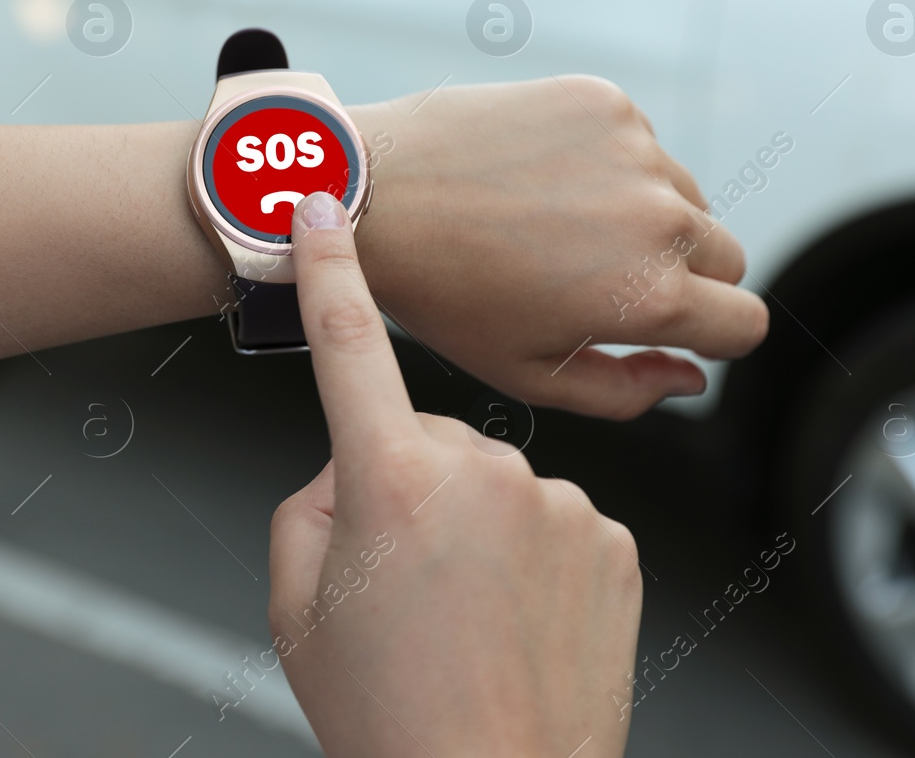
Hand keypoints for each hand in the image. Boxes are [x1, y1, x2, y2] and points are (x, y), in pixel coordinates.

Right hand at [270, 192, 642, 757]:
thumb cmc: (388, 710)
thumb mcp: (298, 603)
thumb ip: (315, 501)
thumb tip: (357, 461)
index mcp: (390, 479)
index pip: (348, 347)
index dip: (329, 271)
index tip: (324, 206)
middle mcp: (484, 472)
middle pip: (428, 440)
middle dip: (409, 486)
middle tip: (405, 582)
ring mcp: (562, 503)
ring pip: (496, 483)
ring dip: (477, 527)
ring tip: (467, 615)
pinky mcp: (616, 539)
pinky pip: (556, 519)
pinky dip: (534, 555)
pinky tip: (520, 618)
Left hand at [349, 75, 768, 418]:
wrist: (372, 193)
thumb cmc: (441, 294)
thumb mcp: (527, 372)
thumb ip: (626, 390)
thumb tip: (690, 376)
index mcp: (650, 296)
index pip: (746, 323)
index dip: (715, 337)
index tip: (674, 329)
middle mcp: (660, 217)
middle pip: (728, 257)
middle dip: (685, 276)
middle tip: (603, 281)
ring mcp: (636, 150)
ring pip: (686, 197)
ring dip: (648, 217)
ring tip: (559, 230)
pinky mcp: (607, 102)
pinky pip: (642, 145)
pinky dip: (611, 165)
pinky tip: (541, 181)